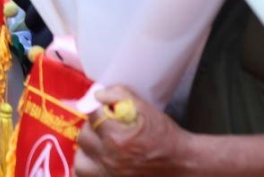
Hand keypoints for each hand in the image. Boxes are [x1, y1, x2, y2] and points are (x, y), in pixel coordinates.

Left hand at [74, 86, 191, 176]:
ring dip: (86, 152)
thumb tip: (99, 93)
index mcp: (117, 138)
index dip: (97, 108)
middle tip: (102, 127)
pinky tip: (99, 162)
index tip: (103, 109)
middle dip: (92, 128)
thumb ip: (122, 96)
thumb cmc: (165, 137)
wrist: (182, 165)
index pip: (92, 115)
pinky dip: (90, 169)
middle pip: (84, 138)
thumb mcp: (147, 110)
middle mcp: (109, 160)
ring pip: (80, 162)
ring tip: (98, 147)